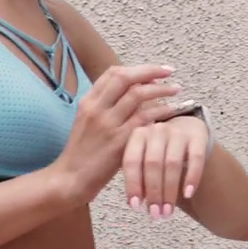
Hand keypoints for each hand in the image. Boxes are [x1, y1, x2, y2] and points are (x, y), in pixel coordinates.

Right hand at [52, 65, 182, 203]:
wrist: (71, 179)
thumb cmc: (83, 153)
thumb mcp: (88, 123)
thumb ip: (106, 107)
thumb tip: (134, 93)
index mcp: (88, 102)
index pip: (113, 73)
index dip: (137, 69)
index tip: (154, 72)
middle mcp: (96, 108)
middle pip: (125, 77)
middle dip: (151, 71)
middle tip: (169, 72)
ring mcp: (107, 124)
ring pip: (137, 95)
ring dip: (161, 89)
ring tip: (176, 90)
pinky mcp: (118, 141)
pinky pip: (143, 118)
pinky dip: (160, 110)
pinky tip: (171, 111)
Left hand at [121, 107, 210, 219]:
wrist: (186, 128)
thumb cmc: (159, 150)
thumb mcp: (144, 158)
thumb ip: (138, 177)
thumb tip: (135, 203)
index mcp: (138, 135)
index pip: (132, 161)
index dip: (133, 185)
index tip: (136, 207)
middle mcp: (157, 130)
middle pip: (153, 163)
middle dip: (154, 192)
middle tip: (155, 214)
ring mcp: (178, 131)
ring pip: (173, 163)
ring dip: (170, 191)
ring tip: (168, 212)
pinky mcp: (199, 136)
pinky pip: (196, 158)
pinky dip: (192, 177)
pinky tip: (188, 194)